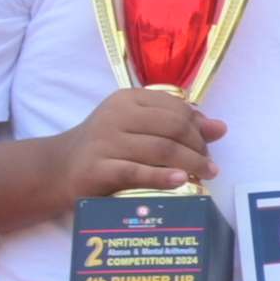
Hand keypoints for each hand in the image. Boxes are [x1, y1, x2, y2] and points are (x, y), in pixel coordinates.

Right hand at [46, 85, 217, 208]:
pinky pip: (136, 171)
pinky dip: (162, 176)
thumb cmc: (107, 146)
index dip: (199, 126)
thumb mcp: (140, 128)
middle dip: (198, 146)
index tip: (209, 145)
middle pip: (173, 127)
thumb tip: (220, 127)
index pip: (176, 108)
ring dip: (190, 162)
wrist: (59, 168)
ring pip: (161, 148)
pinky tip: (181, 180)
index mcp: (128, 99)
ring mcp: (105, 142)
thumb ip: (178, 125)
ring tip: (206, 175)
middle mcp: (116, 116)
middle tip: (209, 165)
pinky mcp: (97, 168)